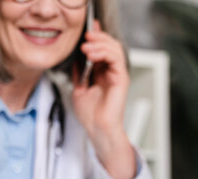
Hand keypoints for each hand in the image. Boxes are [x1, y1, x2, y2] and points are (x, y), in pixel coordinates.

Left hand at [72, 20, 135, 178]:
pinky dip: (104, 53)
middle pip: (109, 45)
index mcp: (102, 73)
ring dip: (100, 43)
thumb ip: (79, 74)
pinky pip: (116, 59)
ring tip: (86, 44)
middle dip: (97, 37)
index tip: (86, 29)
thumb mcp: (78, 89)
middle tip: (86, 34)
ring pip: (114, 49)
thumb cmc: (91, 115)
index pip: (101, 49)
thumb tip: (76, 59)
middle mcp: (111, 72)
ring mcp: (117, 75)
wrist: (97, 129)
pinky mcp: (121, 79)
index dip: (96, 37)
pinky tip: (92, 53)